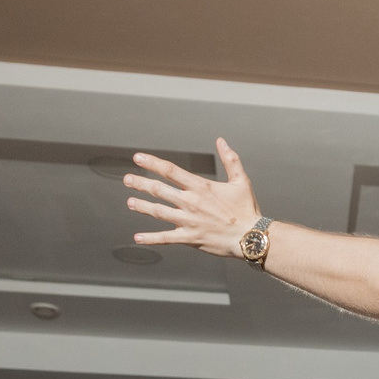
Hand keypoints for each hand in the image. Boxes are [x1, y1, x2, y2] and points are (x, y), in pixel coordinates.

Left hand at [127, 142, 264, 258]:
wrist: (251, 238)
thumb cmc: (247, 210)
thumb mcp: (241, 181)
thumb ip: (230, 159)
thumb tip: (221, 140)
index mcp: (201, 187)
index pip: (170, 171)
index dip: (152, 163)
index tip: (138, 158)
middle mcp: (191, 203)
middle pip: (159, 190)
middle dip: (140, 184)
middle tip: (127, 179)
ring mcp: (189, 221)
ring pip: (159, 212)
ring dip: (142, 206)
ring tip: (130, 202)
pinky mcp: (190, 238)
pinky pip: (166, 238)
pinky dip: (151, 238)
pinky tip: (137, 237)